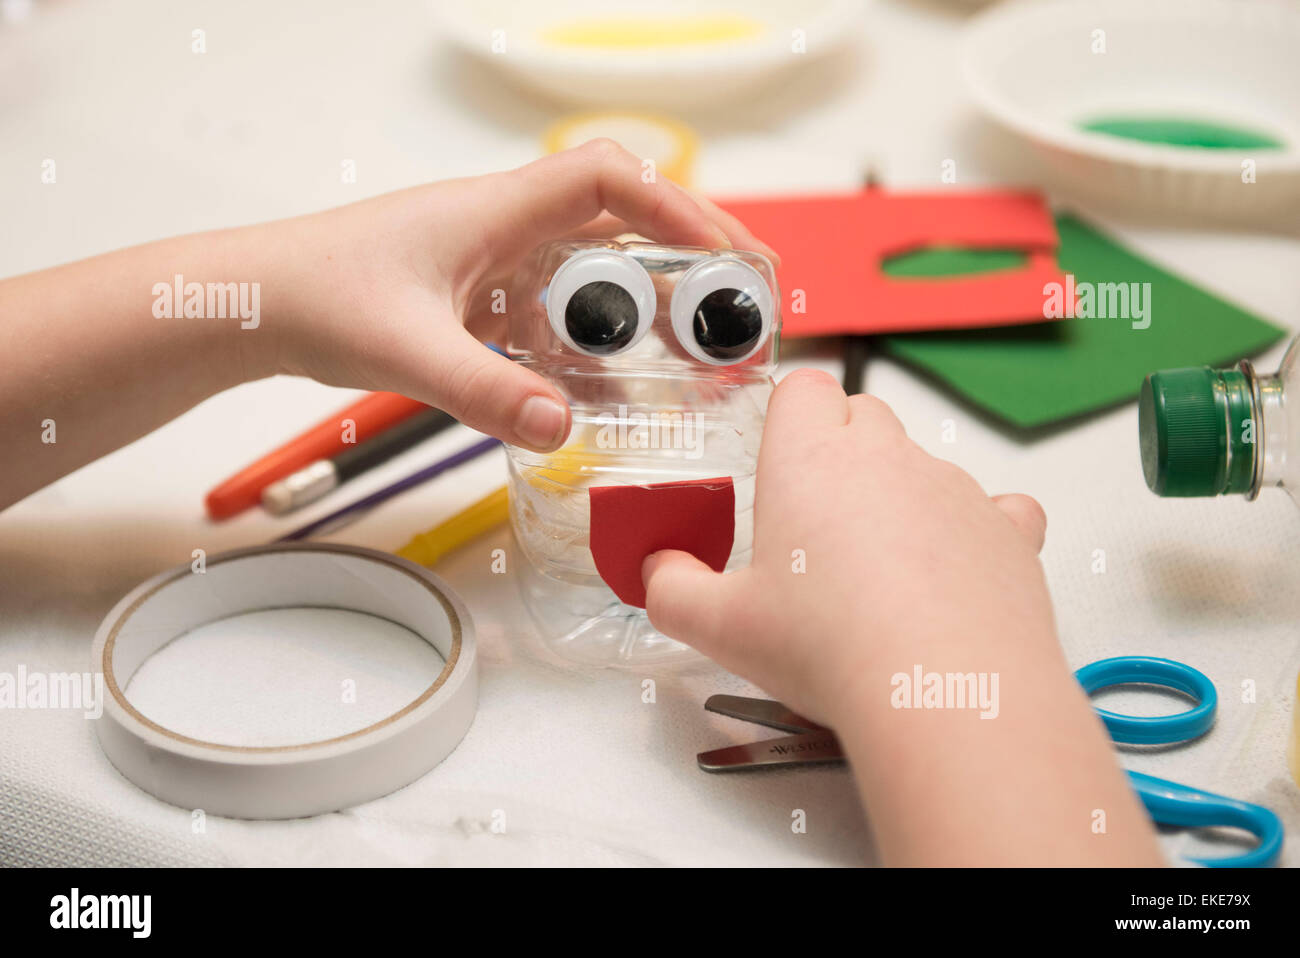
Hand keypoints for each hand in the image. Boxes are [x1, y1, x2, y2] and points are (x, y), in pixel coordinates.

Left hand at [258, 139, 777, 451]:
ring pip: (597, 265)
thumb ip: (482, 390)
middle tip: (741, 298)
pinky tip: (612, 383)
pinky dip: (597, 339)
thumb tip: (560, 427)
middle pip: (623, 218)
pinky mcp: (485, 299)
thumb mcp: (406, 349)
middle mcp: (506, 228)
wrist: (263, 303)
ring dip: (650, 299)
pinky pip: (561, 309)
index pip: (607, 180)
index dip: (676, 206)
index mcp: (496, 212)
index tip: (722, 253)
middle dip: (690, 252)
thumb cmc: (318, 296)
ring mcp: (497, 263)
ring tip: (699, 345)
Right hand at [643, 368, 1050, 726]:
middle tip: (819, 523)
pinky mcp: (1008, 532)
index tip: (783, 461)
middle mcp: (887, 458)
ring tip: (879, 572)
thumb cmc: (831, 647)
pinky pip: (998, 508)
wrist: (943, 691)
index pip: (806, 389)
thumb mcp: (721, 627)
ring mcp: (954, 490)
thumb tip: (659, 573)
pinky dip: (977, 529)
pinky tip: (952, 573)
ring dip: (903, 497)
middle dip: (843, 451)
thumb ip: (674, 591)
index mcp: (811, 460)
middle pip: (866, 414)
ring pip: (924, 463)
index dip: (793, 418)